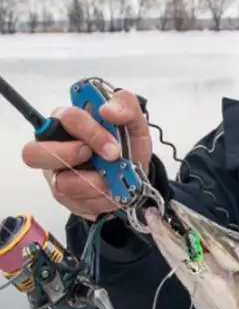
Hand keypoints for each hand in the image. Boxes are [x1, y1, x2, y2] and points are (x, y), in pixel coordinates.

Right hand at [21, 90, 152, 220]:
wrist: (135, 177)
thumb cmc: (128, 146)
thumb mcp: (135, 124)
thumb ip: (126, 106)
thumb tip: (107, 109)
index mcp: (70, 121)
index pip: (66, 118)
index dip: (90, 133)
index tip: (115, 148)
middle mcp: (53, 146)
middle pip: (33, 152)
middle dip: (71, 158)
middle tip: (105, 161)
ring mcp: (55, 173)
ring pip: (59, 182)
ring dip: (94, 184)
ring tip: (111, 180)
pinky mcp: (62, 195)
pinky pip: (74, 201)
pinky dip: (98, 199)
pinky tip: (109, 192)